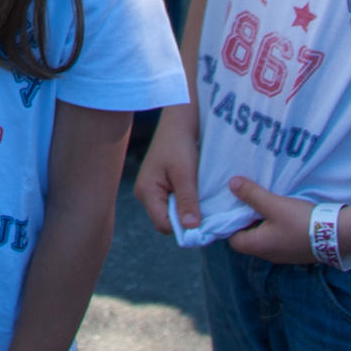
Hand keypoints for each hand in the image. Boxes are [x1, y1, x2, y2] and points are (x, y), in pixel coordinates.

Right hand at [132, 108, 201, 235]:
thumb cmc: (179, 144)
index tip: (204, 221)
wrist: (178, 122)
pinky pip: (173, 202)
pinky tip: (196, 192)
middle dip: (185, 218)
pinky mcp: (160, 185)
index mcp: (146, 191)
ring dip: (187, 208)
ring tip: (200, 196)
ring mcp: (152, 190)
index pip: (164, 224)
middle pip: (167, 220)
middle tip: (205, 207)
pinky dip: (186, 200)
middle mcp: (145, 194)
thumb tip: (191, 228)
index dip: (184, 227)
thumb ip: (187, 201)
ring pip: (171, 212)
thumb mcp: (185, 174)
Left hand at [223, 177, 318, 263]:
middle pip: (250, 239)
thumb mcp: (273, 204)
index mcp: (258, 246)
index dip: (232, 224)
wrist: (337, 235)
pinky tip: (285, 216)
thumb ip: (251, 194)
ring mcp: (285, 256)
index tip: (236, 208)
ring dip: (265, 225)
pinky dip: (278, 229)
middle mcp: (269, 255)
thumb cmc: (300, 221)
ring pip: (266, 240)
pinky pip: (281, 241)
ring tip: (267, 206)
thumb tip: (232, 184)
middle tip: (250, 203)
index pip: (234, 240)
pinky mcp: (298, 253)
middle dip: (248, 222)